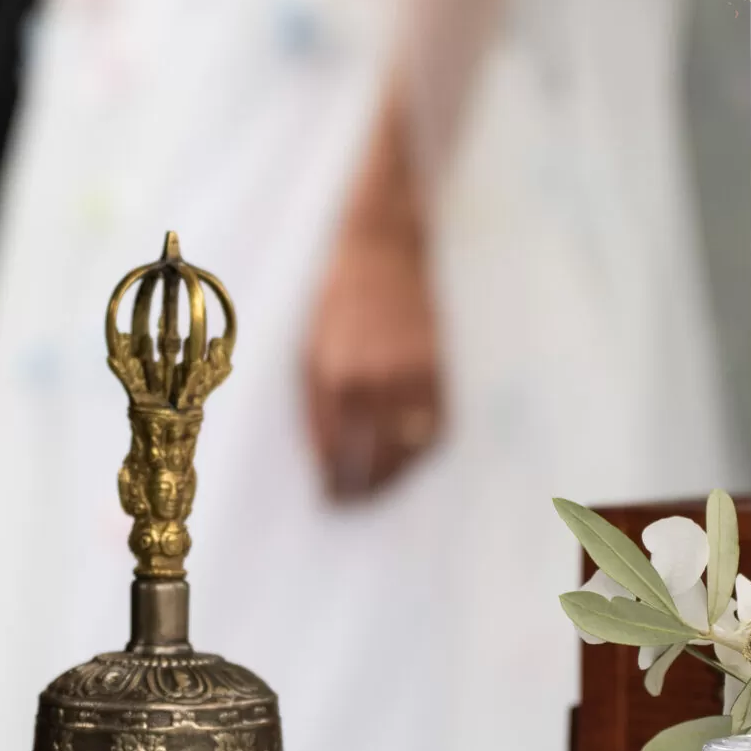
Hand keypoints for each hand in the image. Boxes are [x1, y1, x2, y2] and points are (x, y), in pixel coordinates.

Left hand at [303, 109, 444, 500]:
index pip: (337, 456)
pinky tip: (407, 455)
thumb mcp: (308, 351)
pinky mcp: (441, 371)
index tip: (330, 499)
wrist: (384, 248)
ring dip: (393, 476)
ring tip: (378, 485)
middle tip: (352, 502)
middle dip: (362, 488)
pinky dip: (421, 450)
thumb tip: (325, 462)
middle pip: (374, 462)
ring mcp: (414, 379)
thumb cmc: (336, 299)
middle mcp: (377, 385)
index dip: (335, 485)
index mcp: (335, 380)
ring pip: (408, 452)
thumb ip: (315, 409)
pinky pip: (436, 429)